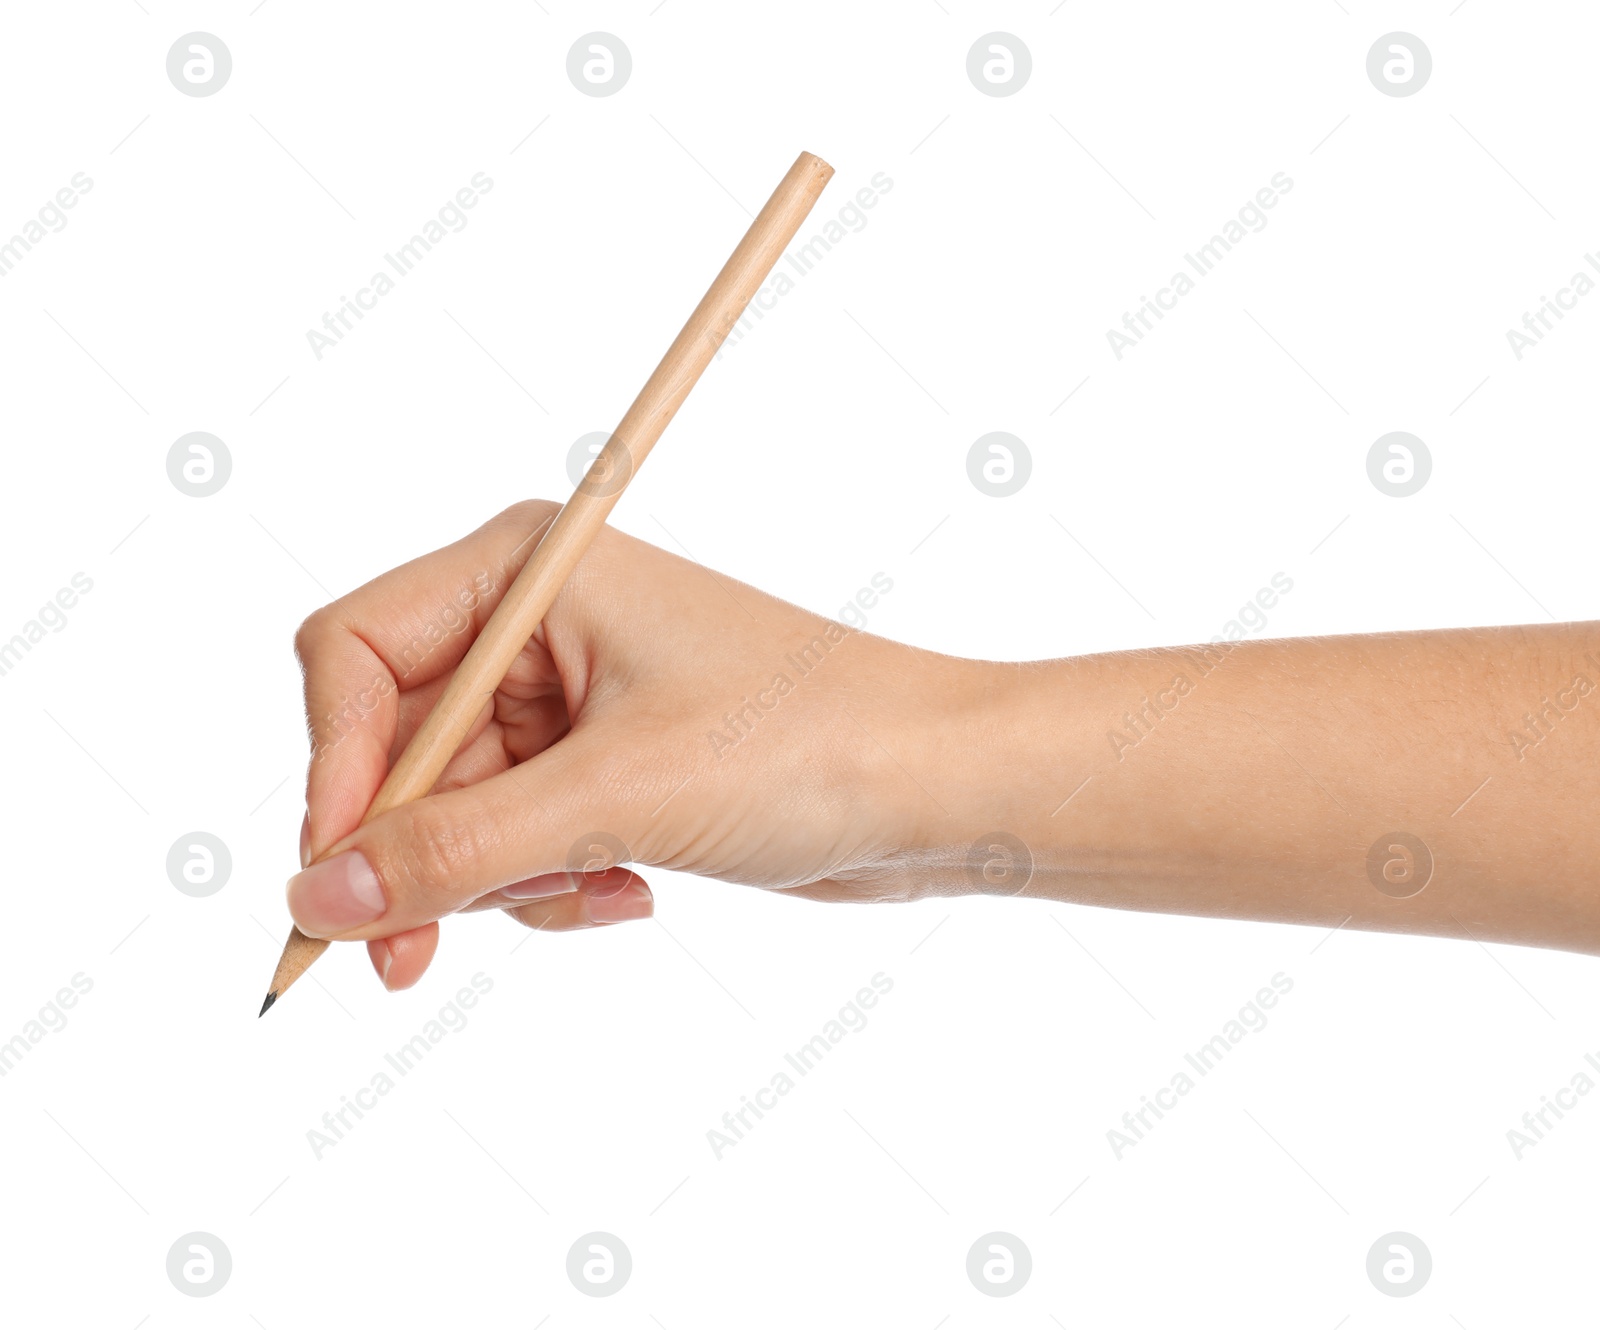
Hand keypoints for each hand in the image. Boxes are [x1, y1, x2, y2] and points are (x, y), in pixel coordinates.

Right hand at [288, 501, 940, 989]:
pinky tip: (633, 891)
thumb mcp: (613, 798)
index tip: (339, 879)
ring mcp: (569, 701)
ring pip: (452, 814)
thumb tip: (316, 900)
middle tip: (405, 964)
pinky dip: (555, 886)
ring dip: (503, 880)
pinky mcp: (603, 770)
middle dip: (414, 856)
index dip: (334, 768)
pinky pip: (517, 846)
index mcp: (530, 570)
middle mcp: (536, 624)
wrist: (939, 787)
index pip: (354, 653)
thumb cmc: (805, 743)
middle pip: (393, 748)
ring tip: (598, 888)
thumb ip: (452, 852)